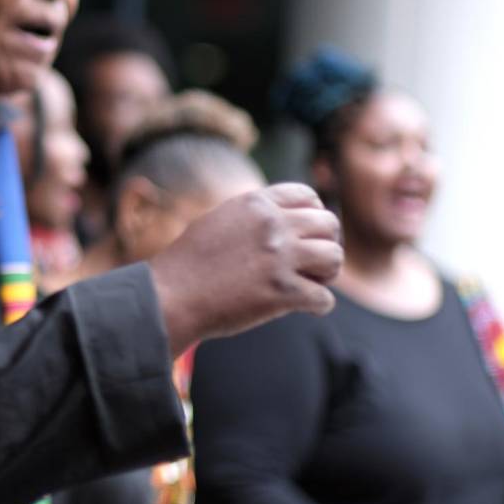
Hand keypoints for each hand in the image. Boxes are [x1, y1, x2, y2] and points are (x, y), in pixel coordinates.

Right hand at [150, 183, 341, 352]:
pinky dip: (318, 306)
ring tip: (310, 283)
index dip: (314, 214)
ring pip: (334, 257)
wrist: (170, 296)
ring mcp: (280, 258)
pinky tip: (304, 308)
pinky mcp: (283, 292)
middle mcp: (273, 225)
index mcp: (256, 204)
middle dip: (325, 244)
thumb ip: (253, 217)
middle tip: (312, 264)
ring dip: (326, 273)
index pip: (307, 195)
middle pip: (329, 224)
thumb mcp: (219, 221)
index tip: (308, 234)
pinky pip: (324, 298)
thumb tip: (282, 219)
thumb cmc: (187, 263)